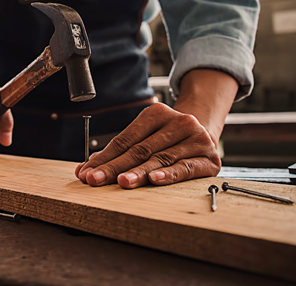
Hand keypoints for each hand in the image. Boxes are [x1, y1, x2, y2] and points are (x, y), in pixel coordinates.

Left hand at [75, 103, 220, 187]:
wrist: (206, 131)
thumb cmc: (168, 137)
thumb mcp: (146, 135)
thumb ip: (120, 151)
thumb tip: (87, 168)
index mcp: (157, 113)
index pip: (125, 139)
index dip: (104, 157)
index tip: (86, 172)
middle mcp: (178, 122)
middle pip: (140, 150)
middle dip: (114, 167)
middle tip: (96, 180)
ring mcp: (196, 139)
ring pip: (160, 159)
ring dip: (138, 173)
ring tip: (121, 182)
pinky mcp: (209, 158)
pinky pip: (185, 168)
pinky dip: (169, 175)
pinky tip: (154, 180)